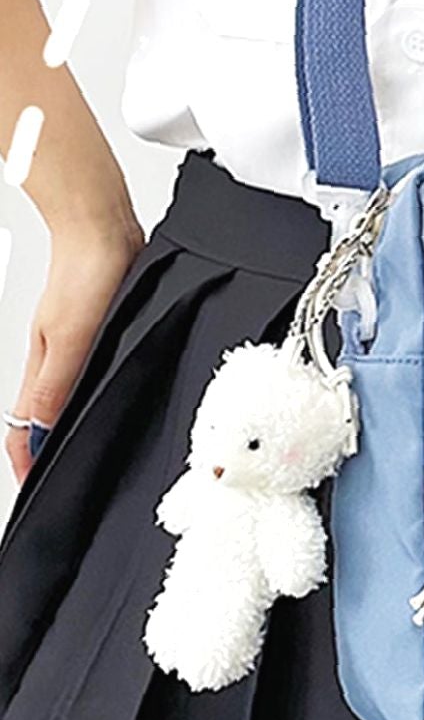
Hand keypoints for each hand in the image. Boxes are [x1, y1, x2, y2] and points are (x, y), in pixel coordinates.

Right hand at [4, 218, 144, 485]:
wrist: (103, 231)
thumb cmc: (87, 273)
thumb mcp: (71, 337)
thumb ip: (55, 384)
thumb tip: (41, 428)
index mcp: (41, 368)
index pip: (24, 427)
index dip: (26, 462)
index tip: (33, 488)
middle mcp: (52, 361)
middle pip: (36, 417)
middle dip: (38, 452)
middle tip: (51, 480)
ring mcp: (70, 346)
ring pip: (58, 397)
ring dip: (59, 426)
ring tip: (69, 453)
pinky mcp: (91, 332)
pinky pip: (79, 375)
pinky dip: (80, 396)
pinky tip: (96, 399)